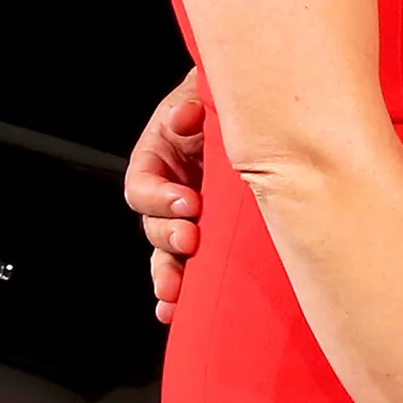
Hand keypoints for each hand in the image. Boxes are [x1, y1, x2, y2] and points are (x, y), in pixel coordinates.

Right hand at [122, 69, 205, 322]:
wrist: (260, 110)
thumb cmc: (224, 101)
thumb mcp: (205, 92)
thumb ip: (193, 102)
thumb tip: (186, 116)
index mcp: (158, 157)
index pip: (142, 183)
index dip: (159, 197)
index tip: (187, 202)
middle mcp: (168, 191)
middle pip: (152, 224)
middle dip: (168, 237)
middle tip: (191, 239)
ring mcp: (187, 218)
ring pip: (165, 254)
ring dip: (167, 274)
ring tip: (174, 292)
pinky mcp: (208, 237)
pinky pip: (187, 269)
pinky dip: (179, 291)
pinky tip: (175, 310)